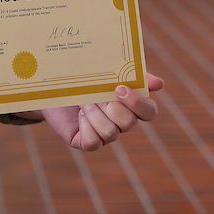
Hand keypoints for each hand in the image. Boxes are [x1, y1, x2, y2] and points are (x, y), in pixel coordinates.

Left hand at [41, 72, 163, 150]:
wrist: (53, 83)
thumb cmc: (84, 76)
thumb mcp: (107, 70)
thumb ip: (132, 74)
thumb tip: (159, 84)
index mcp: (131, 105)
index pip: (149, 112)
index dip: (138, 103)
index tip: (120, 89)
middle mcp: (121, 122)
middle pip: (129, 123)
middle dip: (109, 106)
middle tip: (94, 94)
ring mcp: (105, 134)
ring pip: (111, 132)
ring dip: (95, 114)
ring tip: (83, 102)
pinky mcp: (87, 142)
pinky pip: (94, 142)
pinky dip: (86, 127)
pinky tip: (79, 115)